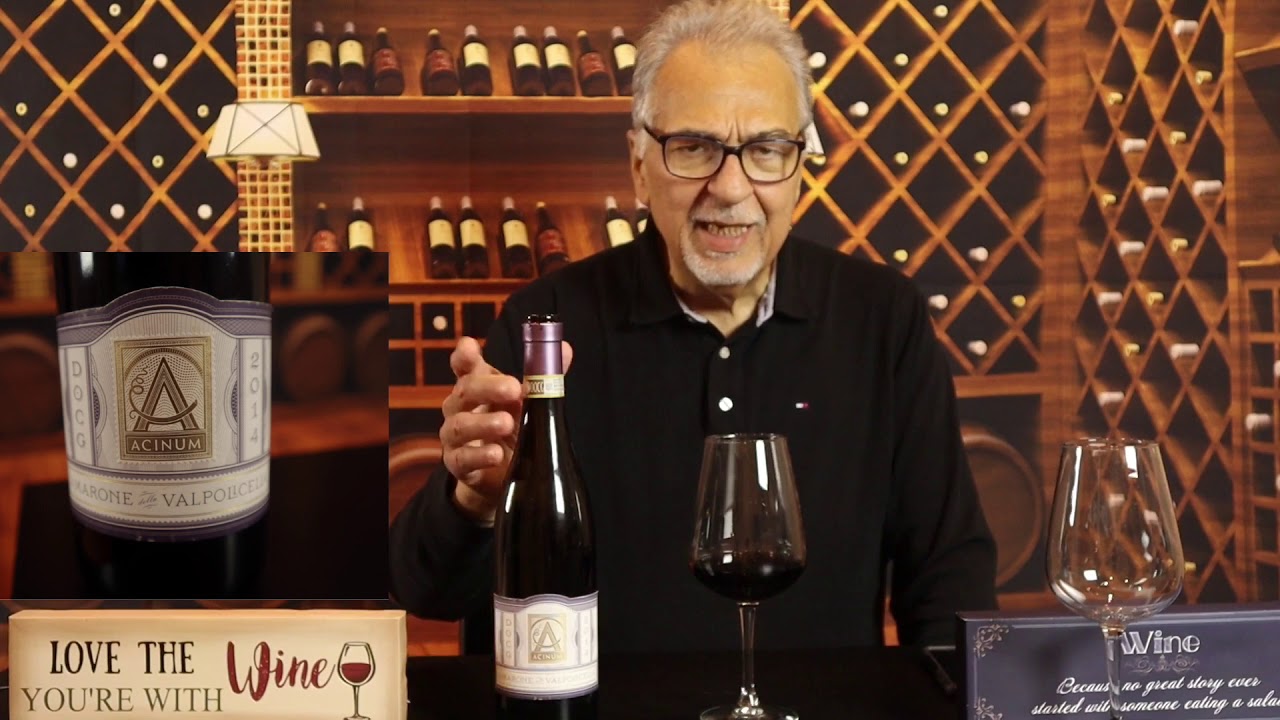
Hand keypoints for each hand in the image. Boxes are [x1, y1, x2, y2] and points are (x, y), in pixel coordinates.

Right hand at [440, 336, 572, 523]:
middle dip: (488, 388)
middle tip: (514, 389)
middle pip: (465, 391)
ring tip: (507, 424)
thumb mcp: (530, 401)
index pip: (464, 366)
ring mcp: (456, 437)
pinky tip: (496, 454)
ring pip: (460, 426)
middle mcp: (461, 408)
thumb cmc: (514, 427)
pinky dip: (479, 456)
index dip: (464, 356)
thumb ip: (544, 376)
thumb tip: (564, 349)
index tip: (470, 346)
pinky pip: (463, 459)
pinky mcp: (458, 464)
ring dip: (484, 423)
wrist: (501, 472)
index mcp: (477, 387)